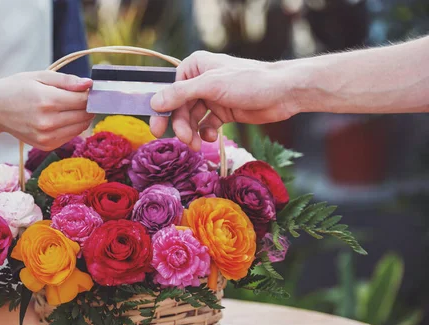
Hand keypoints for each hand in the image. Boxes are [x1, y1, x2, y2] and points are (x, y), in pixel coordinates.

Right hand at [0, 71, 93, 150]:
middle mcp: (47, 122)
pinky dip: (73, 127)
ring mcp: (46, 136)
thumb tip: (89, 84)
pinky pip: (70, 136)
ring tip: (72, 106)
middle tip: (83, 97)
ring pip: (81, 127)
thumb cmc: (17, 88)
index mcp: (46, 100)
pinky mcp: (45, 145)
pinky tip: (63, 117)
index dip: (92, 95)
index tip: (92, 90)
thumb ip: (66, 81)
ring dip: (83, 117)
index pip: (83, 100)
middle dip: (89, 105)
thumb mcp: (40, 76)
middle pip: (84, 115)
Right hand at [149, 51, 300, 149]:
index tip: (158, 130)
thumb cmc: (249, 81)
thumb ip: (181, 94)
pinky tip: (213, 137)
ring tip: (197, 144)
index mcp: (194, 67)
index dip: (163, 111)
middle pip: (180, 108)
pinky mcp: (223, 112)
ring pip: (191, 119)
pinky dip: (206, 134)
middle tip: (185, 141)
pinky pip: (206, 126)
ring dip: (192, 133)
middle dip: (181, 126)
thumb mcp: (211, 85)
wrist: (283, 93)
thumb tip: (154, 102)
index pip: (170, 91)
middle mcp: (200, 81)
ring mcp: (212, 97)